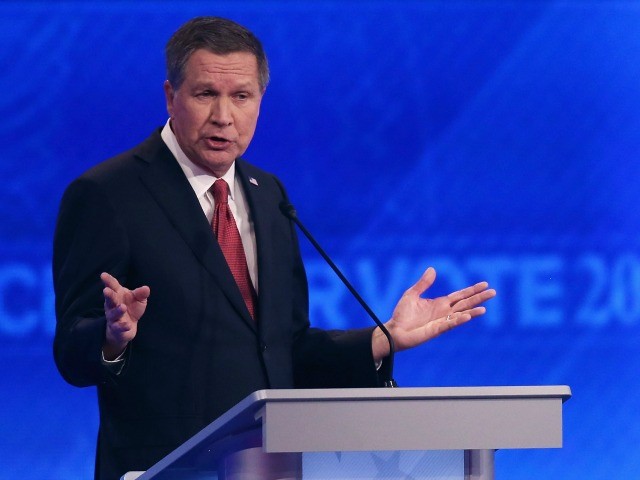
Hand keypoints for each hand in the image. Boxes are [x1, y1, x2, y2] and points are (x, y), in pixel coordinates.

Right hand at [101, 272, 149, 359]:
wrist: (127, 328)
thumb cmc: (131, 308)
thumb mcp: (139, 300)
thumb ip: (141, 294)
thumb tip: (146, 288)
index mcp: (118, 295)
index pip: (113, 286)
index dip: (108, 281)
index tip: (103, 275)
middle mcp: (113, 305)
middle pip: (110, 300)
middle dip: (108, 295)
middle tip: (106, 290)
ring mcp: (114, 317)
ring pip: (113, 314)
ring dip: (117, 311)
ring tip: (122, 307)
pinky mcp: (117, 328)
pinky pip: (119, 327)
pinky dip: (123, 326)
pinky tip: (127, 324)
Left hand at [372, 267, 495, 361]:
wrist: (394, 330)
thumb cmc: (402, 314)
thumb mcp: (412, 294)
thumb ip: (423, 283)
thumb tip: (432, 269)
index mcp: (440, 303)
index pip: (460, 295)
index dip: (472, 290)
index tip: (484, 284)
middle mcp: (444, 312)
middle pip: (465, 304)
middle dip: (478, 298)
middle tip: (493, 292)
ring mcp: (442, 321)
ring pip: (461, 315)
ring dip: (473, 311)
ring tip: (484, 308)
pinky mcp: (436, 330)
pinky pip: (450, 324)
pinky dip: (459, 320)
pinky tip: (468, 316)